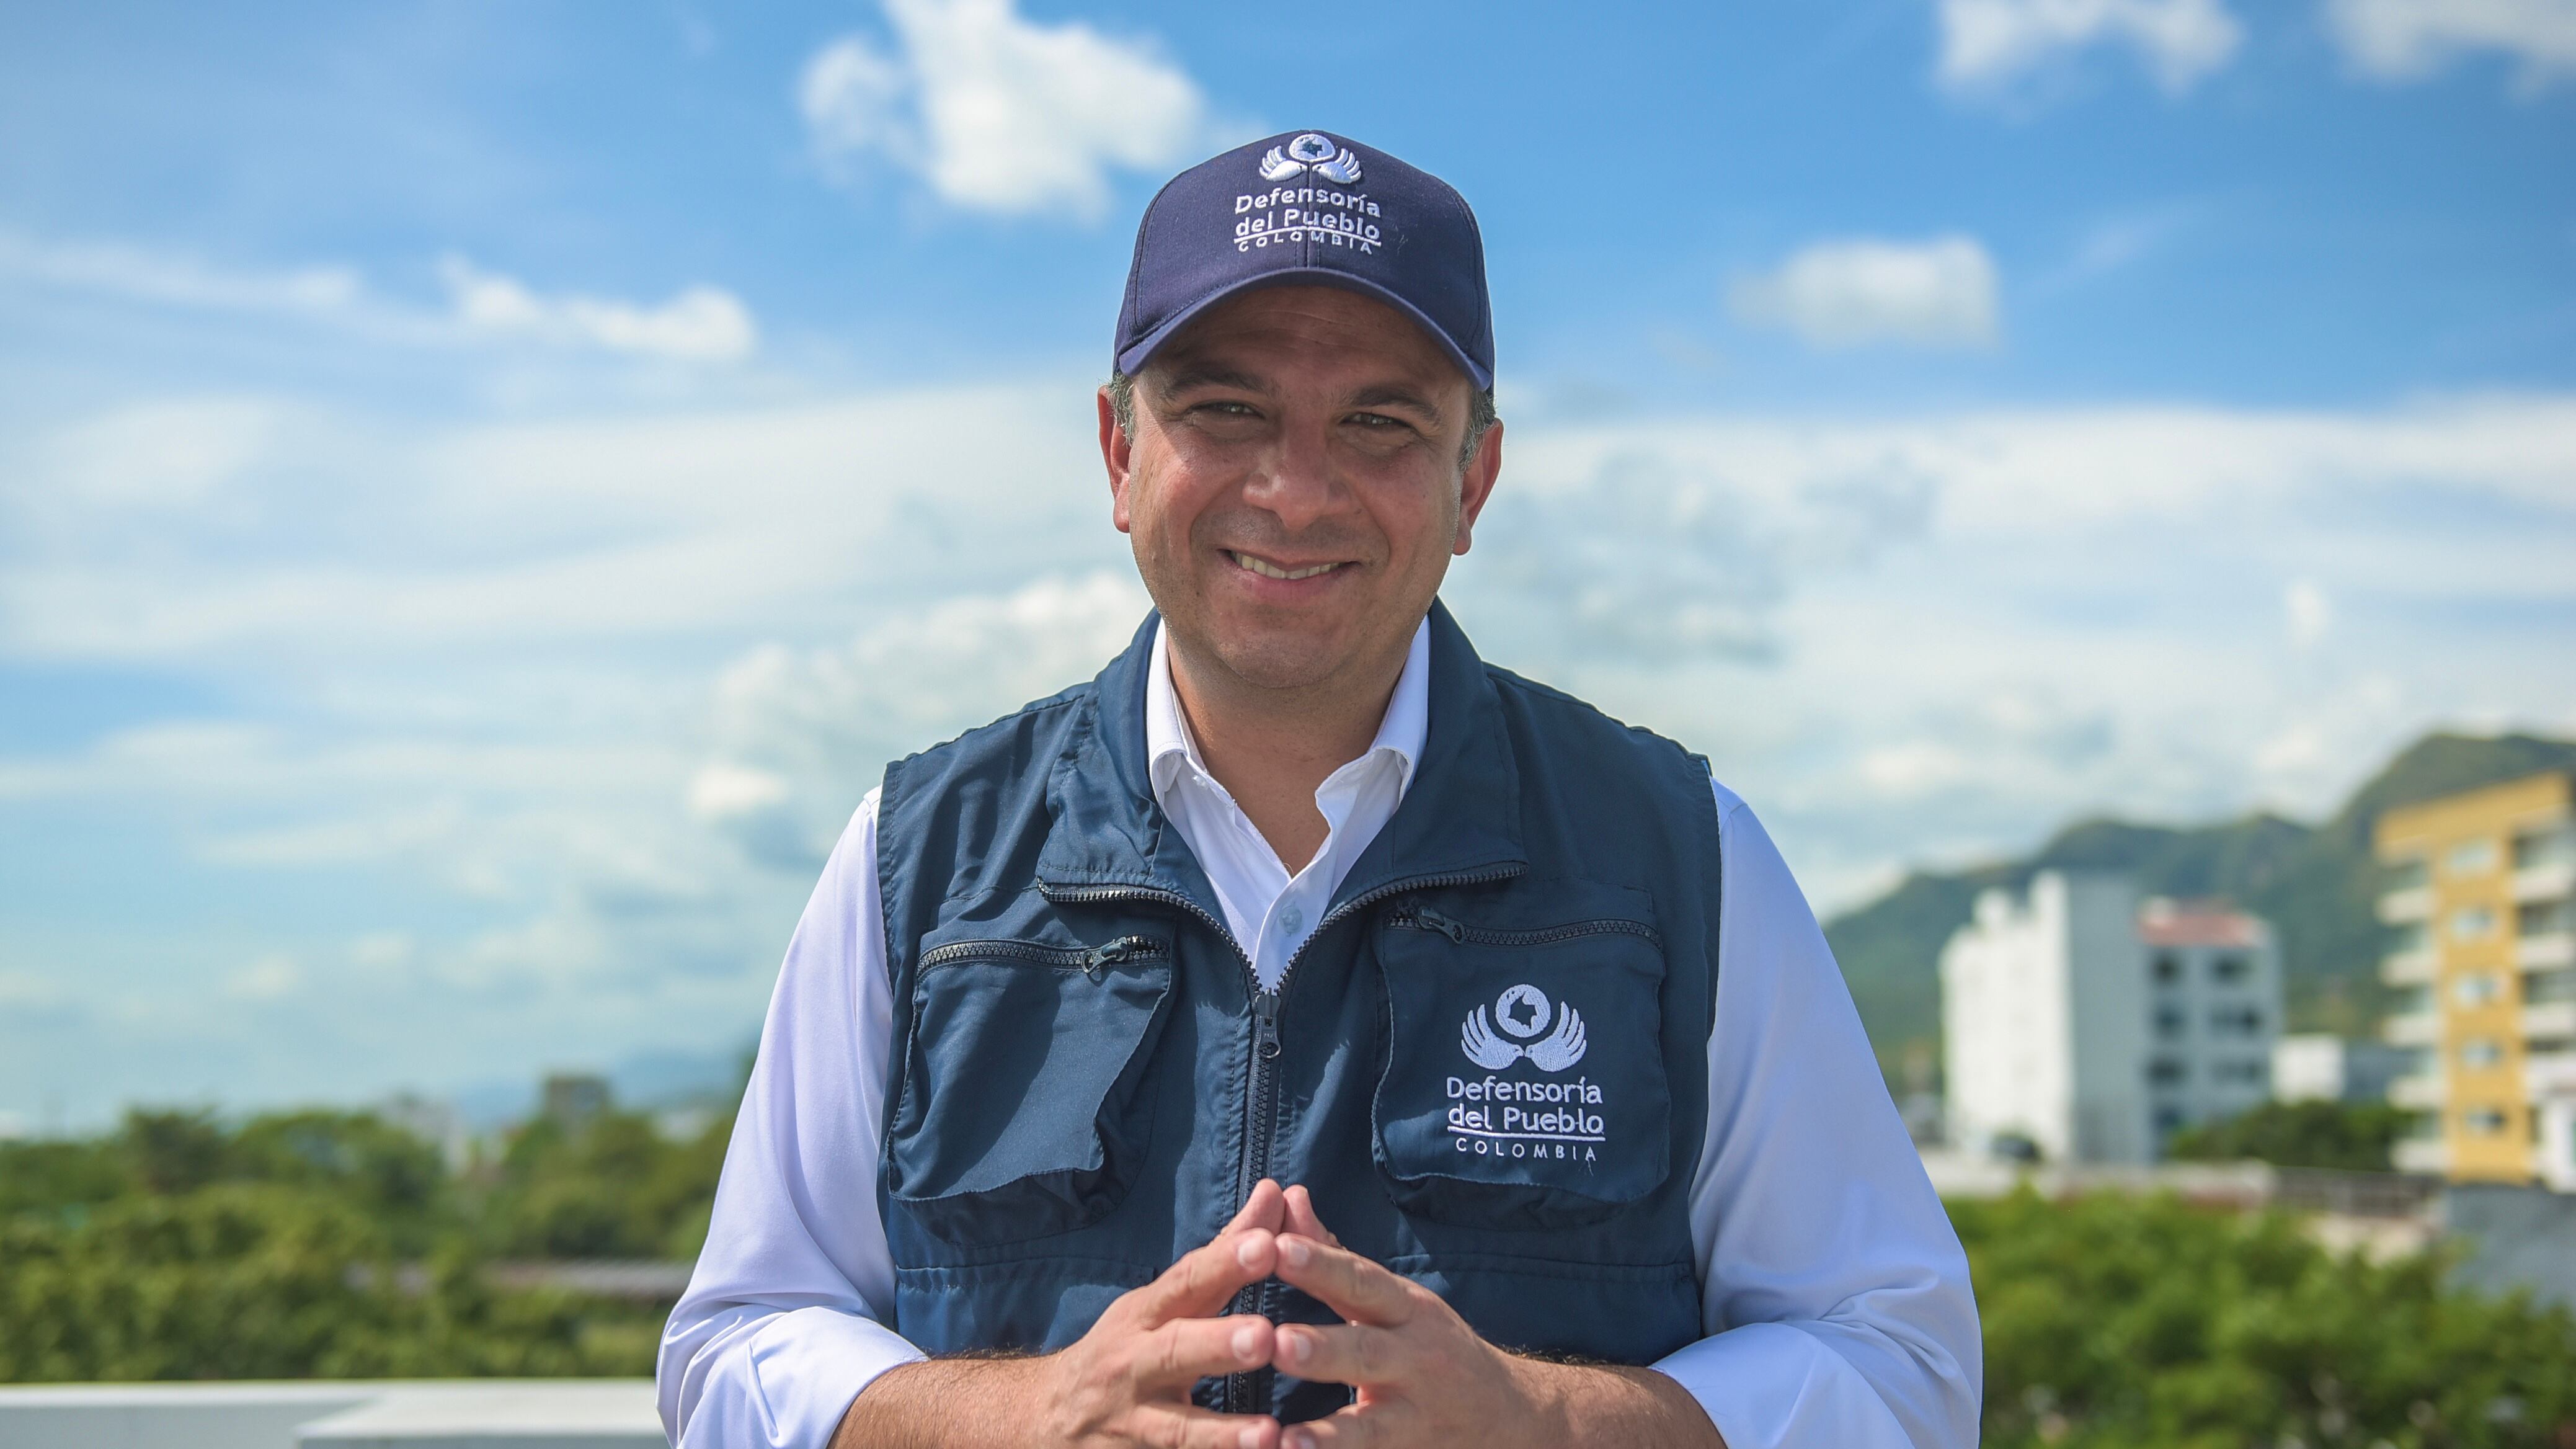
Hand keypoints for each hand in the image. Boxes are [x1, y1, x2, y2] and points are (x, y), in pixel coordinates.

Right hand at [837, 1182, 1294, 1448]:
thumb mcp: (1165, 1300)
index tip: (1267, 1244)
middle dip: (1218, 1344)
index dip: (1224, 1264)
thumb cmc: (1126, 1348)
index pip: (1185, 1282)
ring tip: (1269, 1435)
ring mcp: (1130, 1423)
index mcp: (1146, 1315)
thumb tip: (1278, 1190)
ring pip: (1175, 1430)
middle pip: (1174, 1352)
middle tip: (1266, 1337)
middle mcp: (1133, 1365)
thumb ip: (1226, 1252)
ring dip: (1221, 1434)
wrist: (1043, 1420)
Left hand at [1265, 1214, 1723, 1448]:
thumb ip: (1331, 1256)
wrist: (1511, 1416)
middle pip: (1366, 1351)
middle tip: (1278, 1342)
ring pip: (1370, 1425)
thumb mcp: (1393, 1298)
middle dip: (1324, 1348)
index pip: (1361, 1280)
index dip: (1321, 1265)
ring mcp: (1415, 1415)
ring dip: (1328, 1432)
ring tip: (1285, 1436)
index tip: (1278, 1248)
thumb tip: (1287, 1197)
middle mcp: (1415, 1359)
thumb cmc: (1431, 1345)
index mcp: (1405, 1309)